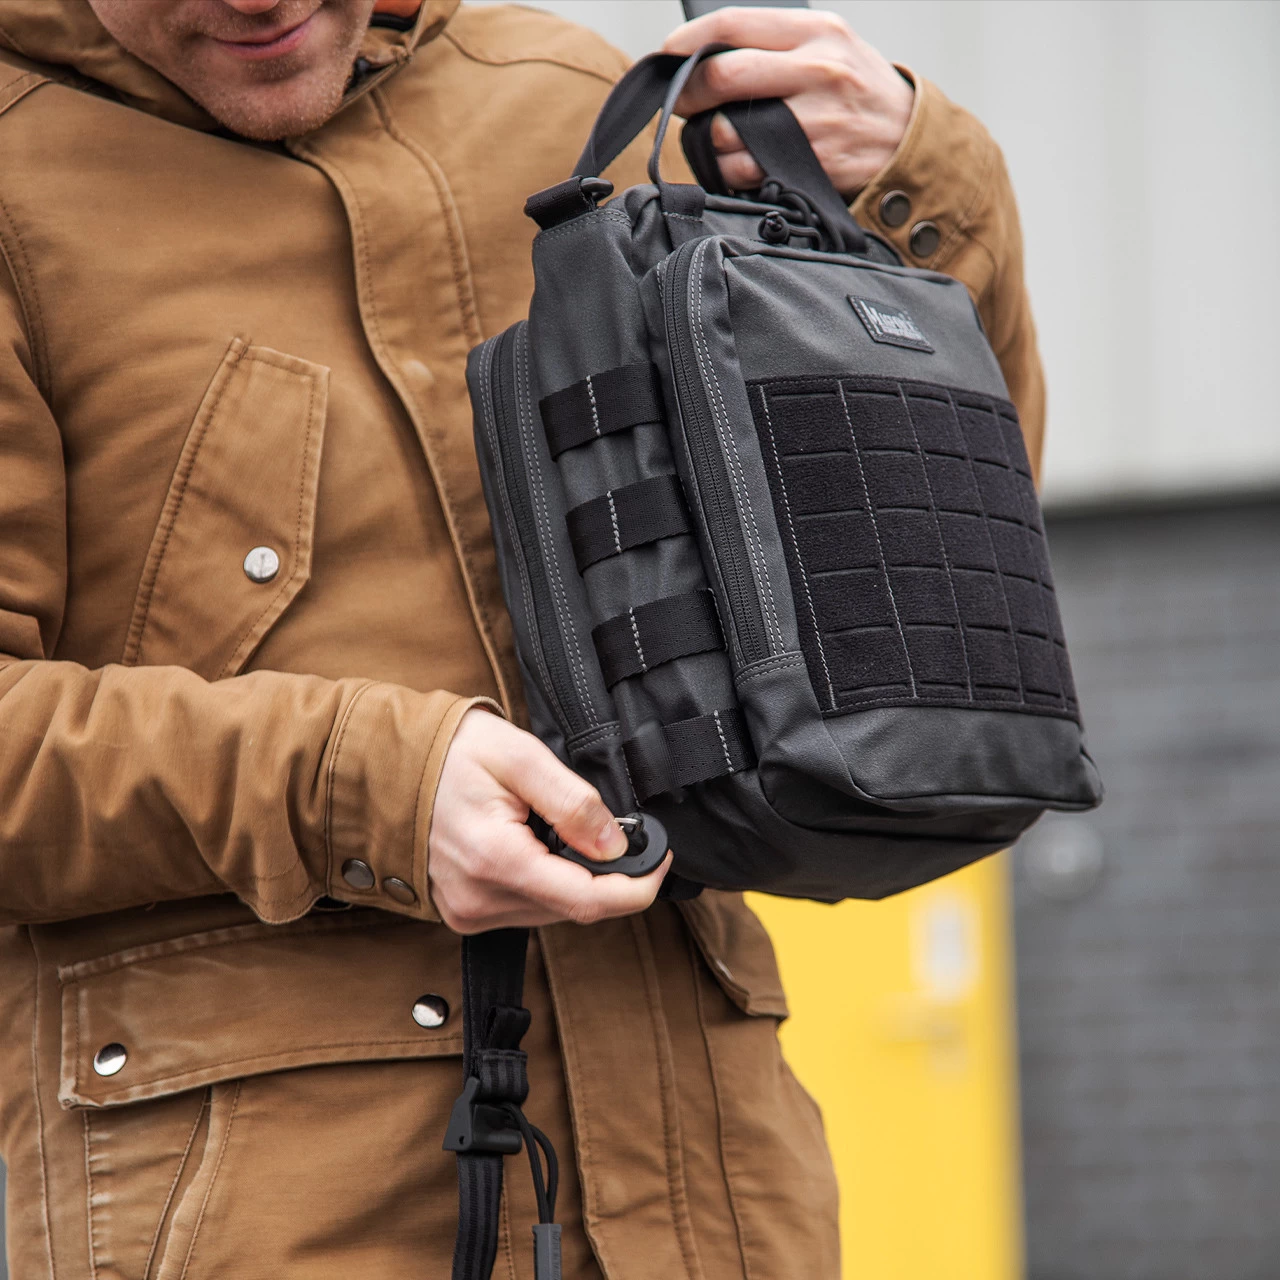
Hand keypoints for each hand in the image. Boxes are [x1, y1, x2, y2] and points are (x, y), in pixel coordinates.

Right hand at [428, 708, 670, 932]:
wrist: (383, 767)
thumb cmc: (449, 754)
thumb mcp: (520, 757)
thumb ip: (573, 802)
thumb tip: (616, 845)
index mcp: (496, 861)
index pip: (588, 901)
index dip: (636, 886)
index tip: (659, 858)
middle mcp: (480, 899)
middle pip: (573, 907)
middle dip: (602, 872)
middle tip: (603, 825)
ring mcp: (468, 912)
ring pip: (552, 910)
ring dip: (569, 875)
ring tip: (546, 824)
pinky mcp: (463, 913)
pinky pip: (524, 908)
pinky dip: (541, 880)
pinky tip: (525, 842)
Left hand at [662, 7, 913, 200]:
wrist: (910, 139)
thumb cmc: (860, 93)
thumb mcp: (831, 46)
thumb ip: (778, 44)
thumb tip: (710, 55)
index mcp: (817, 31)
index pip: (734, 24)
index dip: (689, 41)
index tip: (668, 55)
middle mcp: (817, 70)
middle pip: (724, 76)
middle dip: (688, 92)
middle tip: (679, 102)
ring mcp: (815, 119)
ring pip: (729, 131)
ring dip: (707, 139)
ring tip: (713, 138)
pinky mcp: (814, 162)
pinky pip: (747, 170)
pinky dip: (728, 171)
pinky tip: (734, 164)